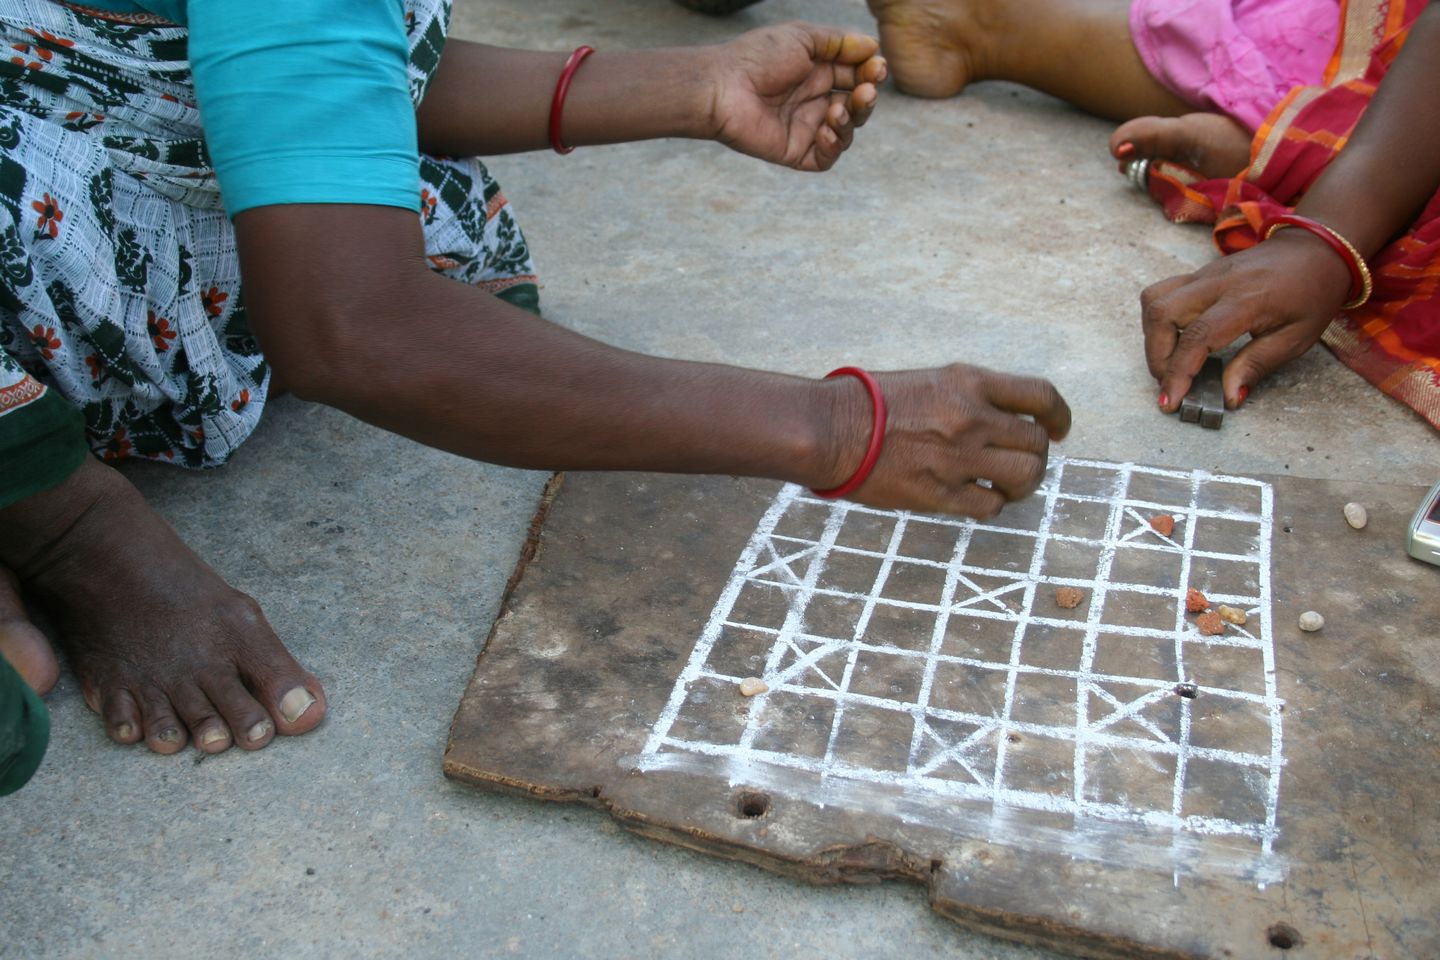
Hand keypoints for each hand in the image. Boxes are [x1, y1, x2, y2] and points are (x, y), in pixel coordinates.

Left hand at [703, 22, 885, 171]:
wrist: (724, 87)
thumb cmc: (758, 57)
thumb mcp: (804, 38)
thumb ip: (839, 43)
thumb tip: (873, 46)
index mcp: (817, 72)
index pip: (857, 76)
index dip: (871, 73)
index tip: (878, 67)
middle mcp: (814, 100)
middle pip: (857, 105)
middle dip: (867, 98)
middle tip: (866, 90)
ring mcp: (806, 127)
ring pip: (847, 132)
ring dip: (851, 120)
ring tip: (836, 110)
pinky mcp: (795, 151)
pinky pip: (826, 157)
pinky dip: (833, 146)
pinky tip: (825, 130)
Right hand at [825, 364, 1070, 516]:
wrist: (831, 429)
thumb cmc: (872, 404)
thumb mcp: (931, 381)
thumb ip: (971, 397)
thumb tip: (1006, 422)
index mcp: (968, 382)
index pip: (1040, 396)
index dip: (1059, 415)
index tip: (1059, 428)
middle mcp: (970, 418)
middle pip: (1037, 442)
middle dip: (1038, 455)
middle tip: (1023, 463)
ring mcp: (957, 457)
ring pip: (1026, 476)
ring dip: (1024, 484)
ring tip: (1007, 485)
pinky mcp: (940, 493)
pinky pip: (991, 506)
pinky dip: (992, 505)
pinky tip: (977, 499)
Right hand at [1140, 230, 1352, 411]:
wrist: (1316, 249)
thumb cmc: (1312, 294)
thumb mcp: (1297, 337)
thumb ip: (1257, 364)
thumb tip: (1227, 396)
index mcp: (1246, 299)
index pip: (1198, 336)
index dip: (1179, 372)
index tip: (1172, 401)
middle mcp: (1218, 282)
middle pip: (1162, 313)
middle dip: (1157, 357)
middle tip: (1171, 383)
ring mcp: (1204, 274)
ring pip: (1154, 301)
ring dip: (1153, 338)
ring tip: (1169, 363)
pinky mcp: (1198, 274)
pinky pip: (1162, 294)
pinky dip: (1158, 322)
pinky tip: (1174, 340)